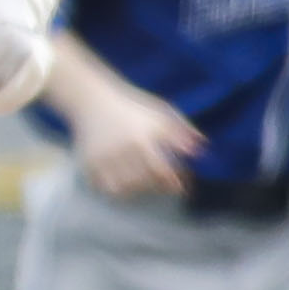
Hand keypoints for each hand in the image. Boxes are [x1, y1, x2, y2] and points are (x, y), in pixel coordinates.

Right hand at [69, 78, 201, 197]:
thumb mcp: (161, 110)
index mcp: (142, 137)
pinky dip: (113, 189)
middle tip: (163, 184)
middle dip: (157, 187)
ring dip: (136, 190)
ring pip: (122, 188)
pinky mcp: (88, 162)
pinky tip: (121, 182)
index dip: (174, 182)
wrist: (91, 99)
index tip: (181, 185)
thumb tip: (200, 151)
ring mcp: (103, 158)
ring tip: (143, 183)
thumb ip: (182, 129)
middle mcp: (122, 150)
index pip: (161, 171)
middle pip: (143, 183)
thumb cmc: (132, 105)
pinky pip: (101, 186)